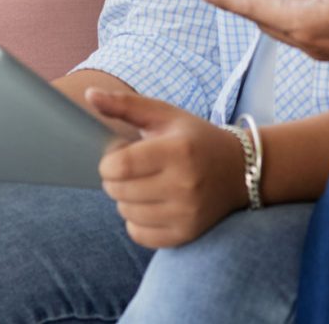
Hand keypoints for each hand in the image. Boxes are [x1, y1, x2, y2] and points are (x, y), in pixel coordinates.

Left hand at [87, 88, 247, 248]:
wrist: (239, 170)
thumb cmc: (194, 138)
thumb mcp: (164, 114)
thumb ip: (125, 104)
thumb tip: (89, 94)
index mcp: (178, 151)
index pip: (121, 166)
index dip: (108, 162)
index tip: (117, 156)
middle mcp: (185, 184)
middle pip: (119, 191)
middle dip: (115, 179)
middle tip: (131, 169)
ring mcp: (187, 213)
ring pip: (126, 213)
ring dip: (125, 199)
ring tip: (143, 184)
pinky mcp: (187, 234)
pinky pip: (139, 234)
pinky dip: (136, 221)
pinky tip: (150, 204)